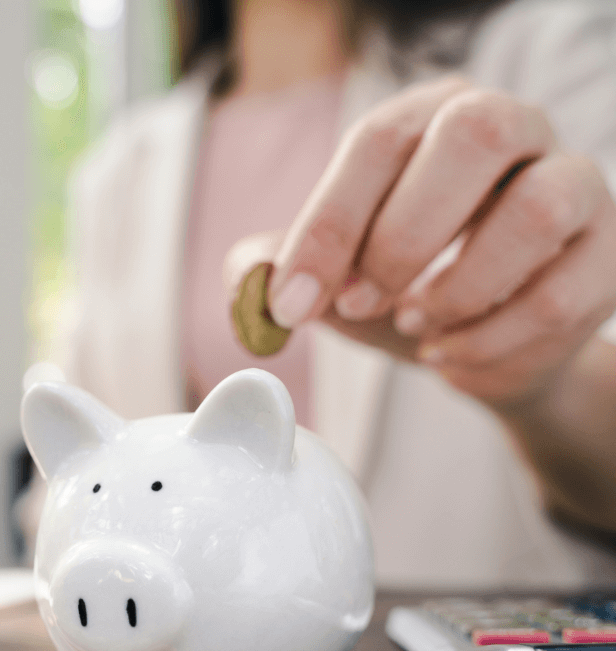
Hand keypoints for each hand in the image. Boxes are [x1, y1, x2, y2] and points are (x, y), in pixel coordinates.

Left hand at [226, 75, 615, 409]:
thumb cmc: (397, 291)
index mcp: (430, 117)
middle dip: (401, 238)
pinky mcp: (607, 251)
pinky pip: (561, 294)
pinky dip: (490, 340)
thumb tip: (251, 282)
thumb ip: (274, 270)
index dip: (330, 223)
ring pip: (534, 212)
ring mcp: (573, 182)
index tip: (293, 302)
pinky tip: (450, 352)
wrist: (478, 347)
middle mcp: (511, 126)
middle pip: (471, 137)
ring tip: (412, 325)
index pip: (379, 140)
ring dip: (457, 288)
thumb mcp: (328, 278)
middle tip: (361, 305)